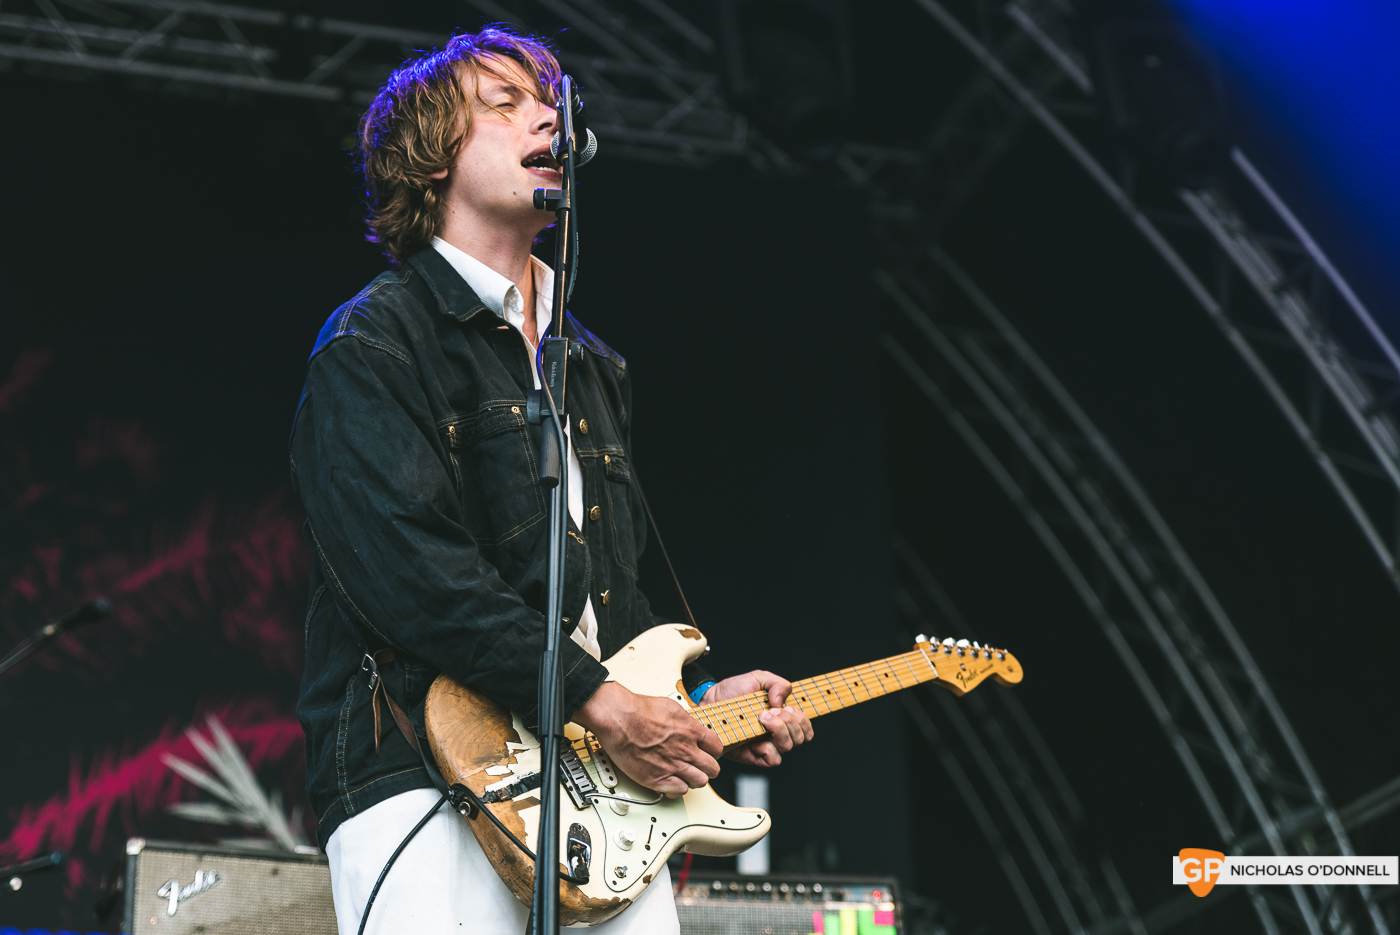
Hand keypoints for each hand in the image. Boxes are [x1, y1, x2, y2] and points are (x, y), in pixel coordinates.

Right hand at [575, 681, 722, 795]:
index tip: (706, 752)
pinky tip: (670, 782)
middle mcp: (686, 750)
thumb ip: (685, 722)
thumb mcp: (672, 708)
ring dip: (693, 779)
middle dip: (707, 768)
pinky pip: (680, 791)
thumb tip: (690, 727)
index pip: (717, 748)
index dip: (712, 751)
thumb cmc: (639, 710)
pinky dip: (677, 788)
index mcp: (691, 731)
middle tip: (698, 766)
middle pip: (712, 769)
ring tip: (684, 775)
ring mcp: (673, 766)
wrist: (619, 719)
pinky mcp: (658, 779)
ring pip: (700, 782)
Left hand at [700, 670, 813, 766]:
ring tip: (762, 718)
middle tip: (770, 710)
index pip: (806, 726)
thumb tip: (783, 701)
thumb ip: (777, 684)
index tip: (787, 707)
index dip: (803, 720)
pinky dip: (769, 748)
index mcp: (781, 716)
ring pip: (788, 746)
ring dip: (779, 730)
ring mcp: (765, 745)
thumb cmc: (733, 692)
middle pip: (800, 737)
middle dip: (789, 721)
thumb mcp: (757, 679)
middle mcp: (776, 732)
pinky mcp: (753, 756)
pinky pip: (772, 760)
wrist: (709, 701)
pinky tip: (757, 738)